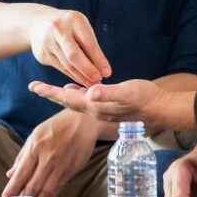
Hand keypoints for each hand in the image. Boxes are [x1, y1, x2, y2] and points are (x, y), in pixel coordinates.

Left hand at [2, 109, 98, 196]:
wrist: (83, 120)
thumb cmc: (57, 126)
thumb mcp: (36, 134)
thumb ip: (23, 155)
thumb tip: (11, 173)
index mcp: (36, 146)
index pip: (21, 173)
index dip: (12, 188)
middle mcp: (48, 157)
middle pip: (33, 184)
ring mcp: (61, 164)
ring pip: (46, 190)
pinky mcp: (72, 169)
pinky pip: (59, 188)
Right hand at [28, 9, 111, 85]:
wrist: (38, 23)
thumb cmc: (69, 26)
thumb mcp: (80, 28)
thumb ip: (90, 46)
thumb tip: (103, 70)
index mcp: (74, 19)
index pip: (87, 42)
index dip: (98, 59)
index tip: (108, 73)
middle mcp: (58, 29)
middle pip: (73, 55)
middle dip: (87, 70)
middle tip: (99, 82)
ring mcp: (47, 42)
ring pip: (67, 64)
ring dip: (81, 77)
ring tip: (93, 84)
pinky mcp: (42, 54)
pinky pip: (60, 68)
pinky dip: (72, 75)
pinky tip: (81, 80)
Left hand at [28, 79, 167, 124]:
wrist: (161, 109)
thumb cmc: (146, 99)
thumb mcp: (127, 93)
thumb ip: (108, 94)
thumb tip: (90, 92)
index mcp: (96, 106)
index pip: (67, 98)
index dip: (50, 92)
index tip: (34, 86)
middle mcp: (96, 110)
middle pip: (67, 101)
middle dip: (51, 94)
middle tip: (35, 86)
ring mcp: (103, 110)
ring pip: (76, 102)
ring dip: (62, 94)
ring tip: (51, 88)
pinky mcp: (109, 106)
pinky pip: (87, 101)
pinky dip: (78, 94)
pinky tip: (77, 89)